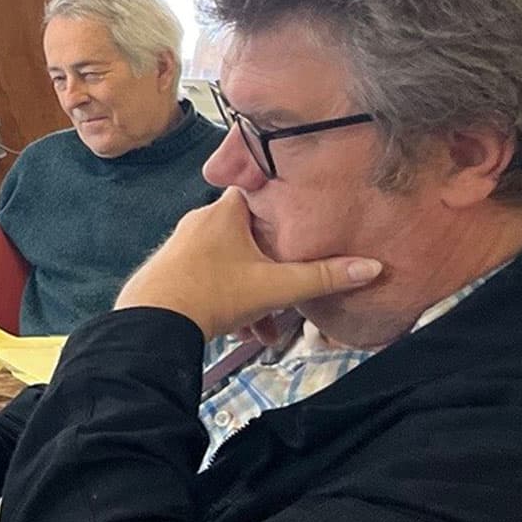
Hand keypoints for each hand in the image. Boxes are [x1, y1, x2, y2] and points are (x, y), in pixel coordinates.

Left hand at [115, 188, 381, 338]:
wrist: (150, 324)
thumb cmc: (210, 295)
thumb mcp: (275, 288)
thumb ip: (323, 277)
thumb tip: (372, 267)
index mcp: (226, 211)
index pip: (261, 190)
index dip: (285, 202)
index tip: (303, 217)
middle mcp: (201, 221)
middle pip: (250, 235)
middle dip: (273, 267)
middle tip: (290, 292)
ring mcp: (183, 245)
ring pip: (231, 263)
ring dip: (252, 294)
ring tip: (266, 328)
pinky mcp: (171, 270)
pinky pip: (209, 278)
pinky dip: (228, 301)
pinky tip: (241, 331)